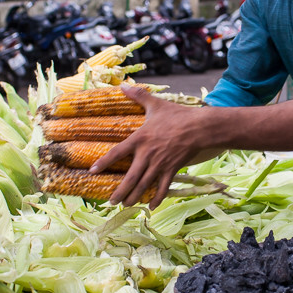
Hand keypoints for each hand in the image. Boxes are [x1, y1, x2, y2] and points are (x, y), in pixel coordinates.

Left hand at [90, 84, 208, 208]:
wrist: (199, 127)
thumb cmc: (177, 116)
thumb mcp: (156, 105)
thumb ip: (139, 96)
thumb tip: (123, 86)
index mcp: (139, 139)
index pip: (117, 152)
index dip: (103, 162)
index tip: (92, 171)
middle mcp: (147, 154)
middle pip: (130, 177)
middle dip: (119, 191)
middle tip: (110, 201)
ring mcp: (159, 164)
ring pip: (143, 185)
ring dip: (133, 197)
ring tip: (125, 205)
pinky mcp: (172, 170)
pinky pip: (162, 187)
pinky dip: (156, 198)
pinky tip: (150, 207)